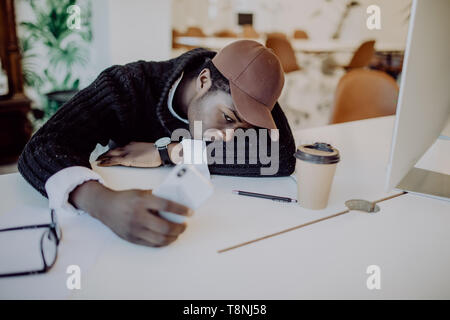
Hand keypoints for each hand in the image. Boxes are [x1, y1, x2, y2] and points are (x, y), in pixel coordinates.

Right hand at [69, 180, 192, 246]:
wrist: (105, 207)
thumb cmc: (126, 198)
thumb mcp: (142, 192)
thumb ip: (157, 197)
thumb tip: (177, 203)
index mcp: (142, 201)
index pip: (166, 205)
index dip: (181, 210)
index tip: (190, 212)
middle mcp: (138, 216)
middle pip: (165, 227)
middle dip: (179, 228)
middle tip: (185, 225)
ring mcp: (135, 229)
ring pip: (160, 239)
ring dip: (173, 237)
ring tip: (178, 232)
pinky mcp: (132, 238)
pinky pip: (152, 244)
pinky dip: (163, 242)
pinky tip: (168, 238)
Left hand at [96, 142, 161, 166]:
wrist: (160, 151)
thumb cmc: (157, 153)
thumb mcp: (147, 151)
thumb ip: (141, 153)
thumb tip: (141, 157)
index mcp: (132, 145)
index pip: (120, 148)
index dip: (113, 151)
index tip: (109, 154)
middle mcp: (127, 147)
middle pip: (113, 150)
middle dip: (105, 154)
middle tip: (99, 157)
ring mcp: (126, 152)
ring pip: (111, 154)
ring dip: (103, 158)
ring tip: (97, 161)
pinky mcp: (127, 159)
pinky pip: (113, 160)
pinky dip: (106, 162)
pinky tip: (101, 164)